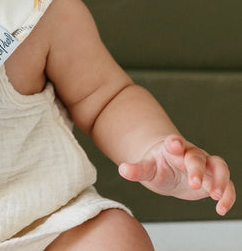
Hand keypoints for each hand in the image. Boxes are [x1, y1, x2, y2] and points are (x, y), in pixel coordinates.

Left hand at [119, 135, 235, 215]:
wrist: (168, 168)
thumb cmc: (157, 165)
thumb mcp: (146, 167)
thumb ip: (136, 169)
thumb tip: (123, 169)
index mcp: (172, 148)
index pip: (175, 142)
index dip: (175, 142)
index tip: (174, 145)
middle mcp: (191, 154)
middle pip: (197, 156)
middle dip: (197, 168)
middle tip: (194, 184)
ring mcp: (205, 165)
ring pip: (219, 166)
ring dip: (219, 180)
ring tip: (215, 196)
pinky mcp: (213, 179)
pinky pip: (226, 184)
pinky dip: (227, 195)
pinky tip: (221, 208)